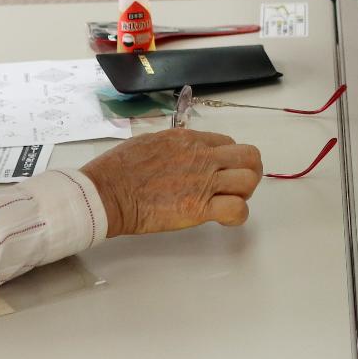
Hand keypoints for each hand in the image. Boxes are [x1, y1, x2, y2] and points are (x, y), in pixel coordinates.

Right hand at [80, 129, 263, 236]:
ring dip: (245, 192)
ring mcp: (204, 181)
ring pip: (249, 180)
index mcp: (190, 139)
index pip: (227, 143)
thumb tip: (181, 153)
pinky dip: (236, 216)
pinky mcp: (200, 207)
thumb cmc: (119, 168)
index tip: (218, 172)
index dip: (228, 159)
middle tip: (234, 187)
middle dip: (248, 172)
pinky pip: (237, 209)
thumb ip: (174, 145)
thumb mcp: (151, 141)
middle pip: (249, 157)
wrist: (108, 191)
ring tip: (229, 202)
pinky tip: (223, 219)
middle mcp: (203, 156)